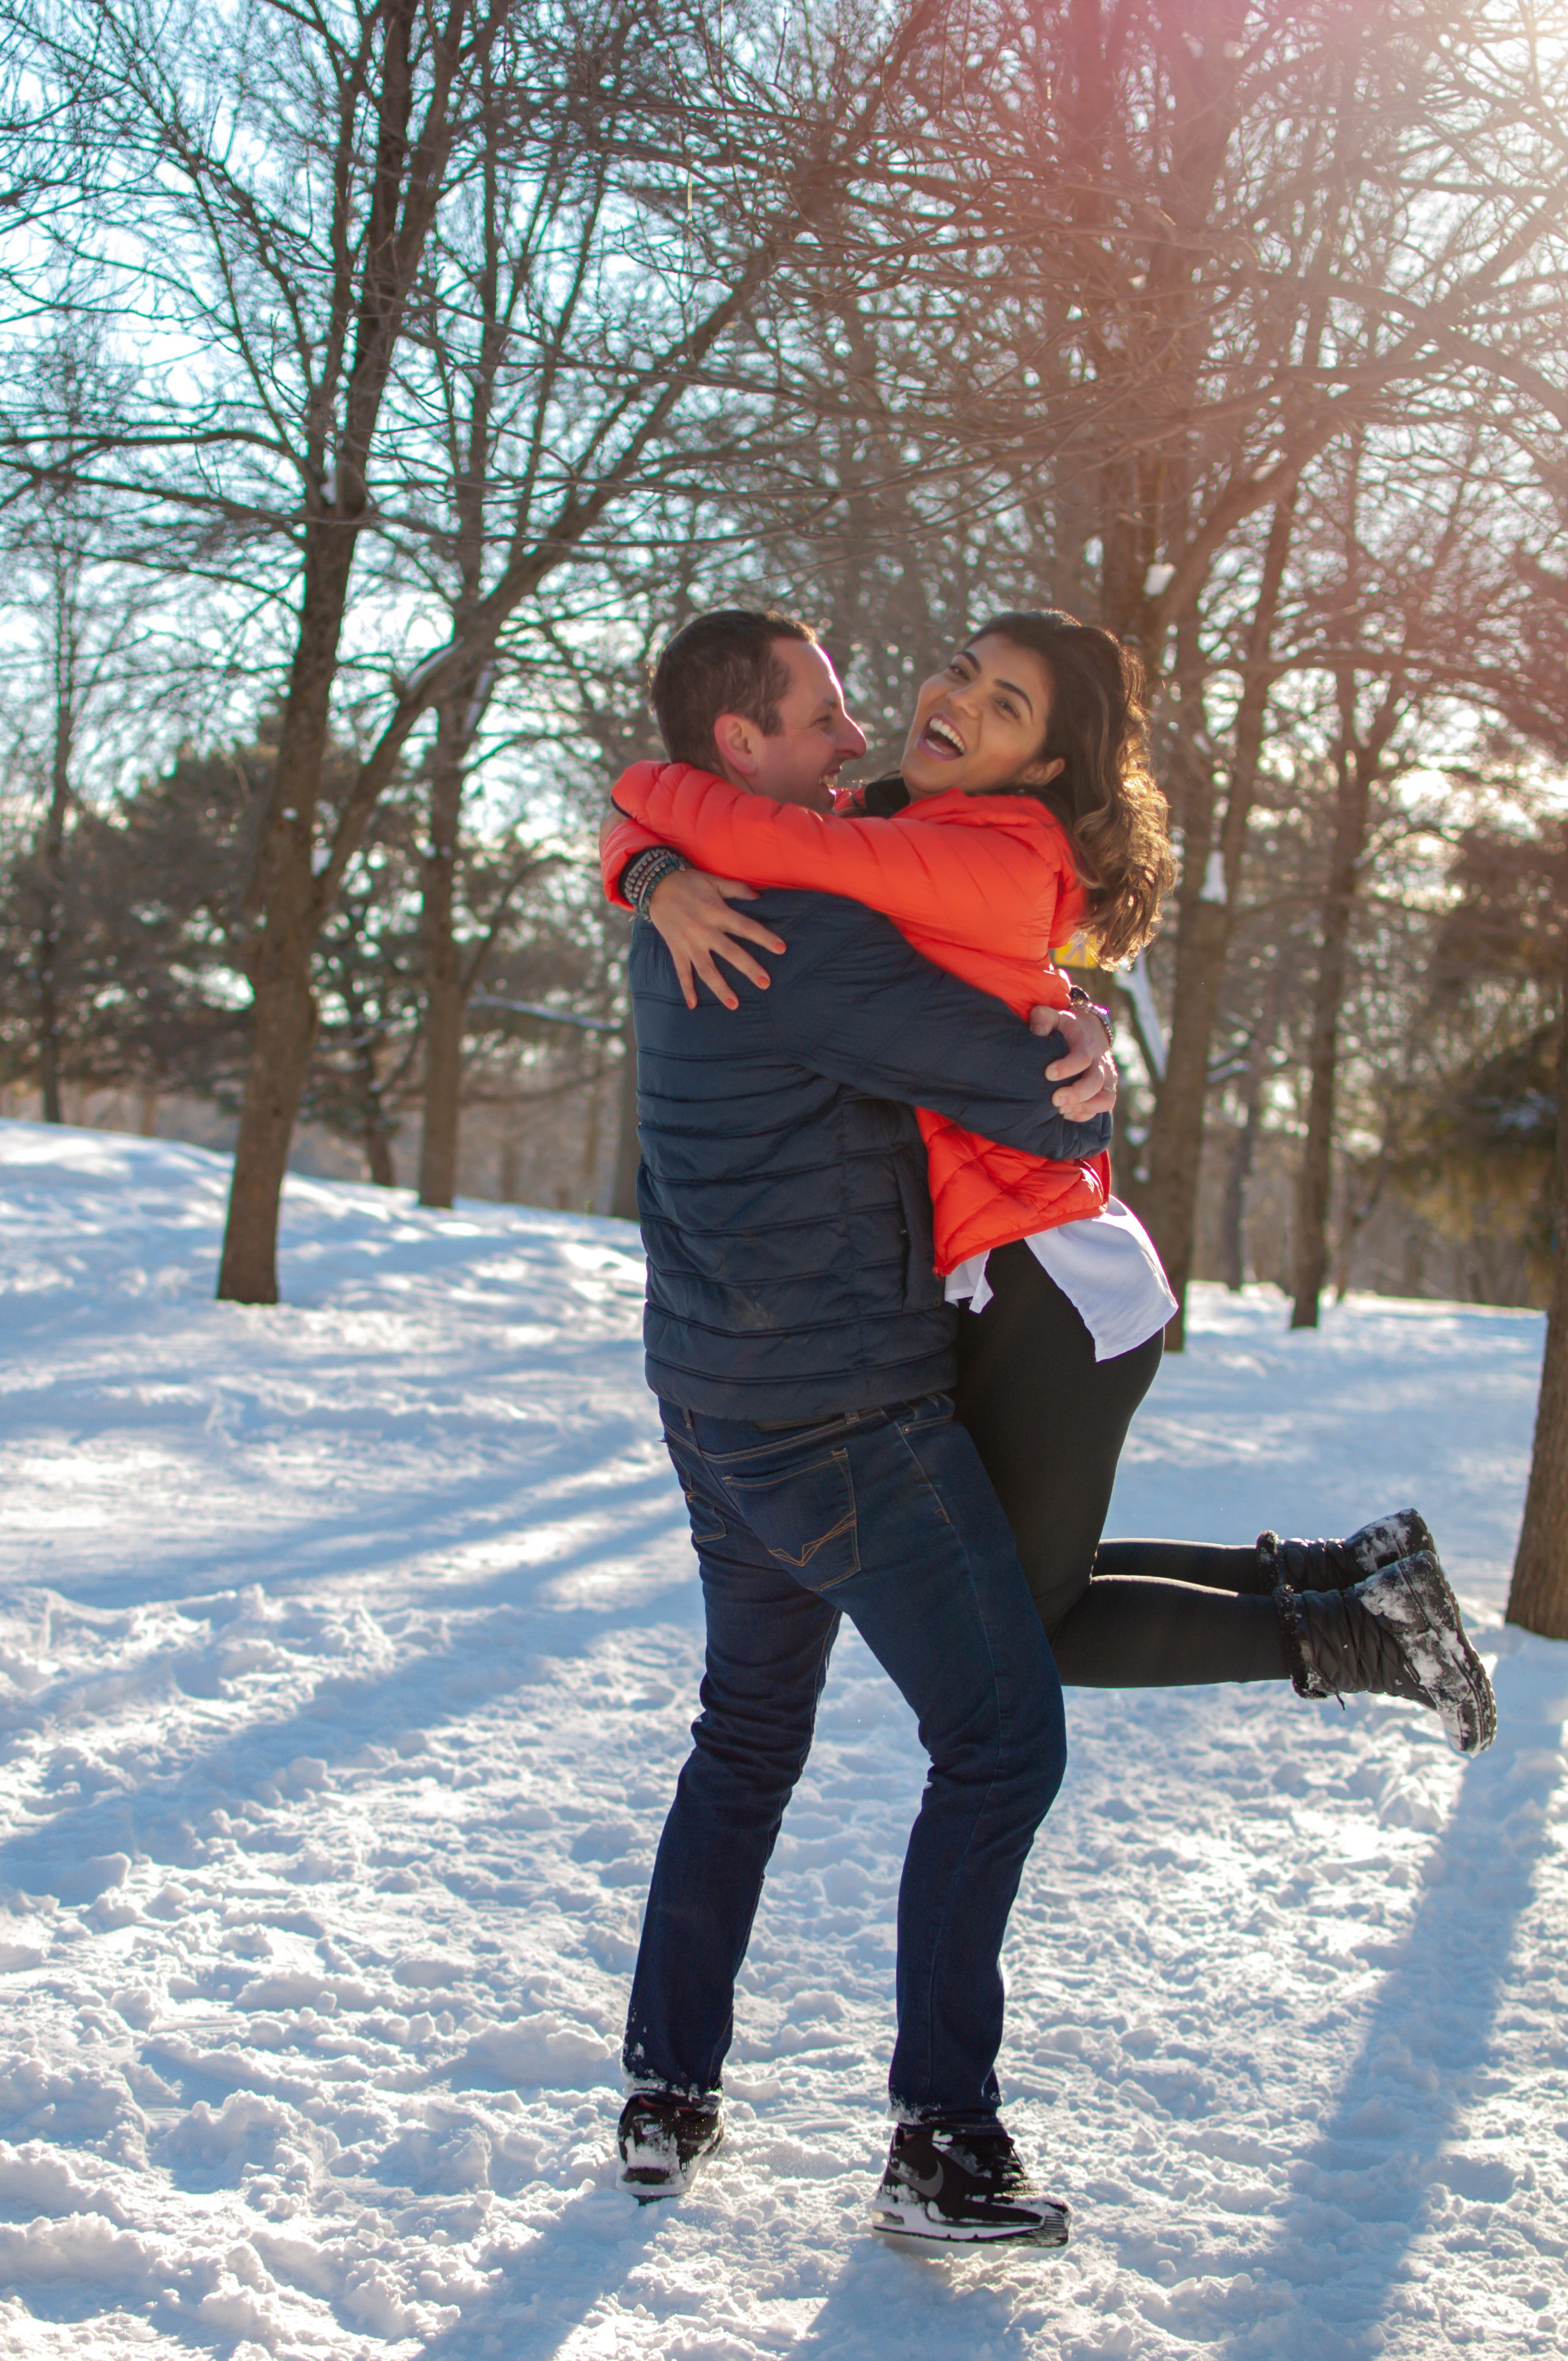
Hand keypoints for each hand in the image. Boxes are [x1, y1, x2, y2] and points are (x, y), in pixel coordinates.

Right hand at [647, 869, 787, 1009]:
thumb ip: (737, 890)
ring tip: (734, 1004)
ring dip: (720, 988)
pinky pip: (682, 972)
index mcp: (717, 912)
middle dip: (748, 968)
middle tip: (765, 983)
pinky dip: (687, 988)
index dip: (764, 937)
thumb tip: (758, 897)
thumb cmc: (688, 881)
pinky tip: (693, 1005)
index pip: (745, 927)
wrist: (655, 885)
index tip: (781, 949)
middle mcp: (704, 930)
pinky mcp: (676, 949)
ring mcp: (689, 942)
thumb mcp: (713, 881)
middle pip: (730, 953)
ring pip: (706, 969)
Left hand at [1030, 1002, 1117, 1119]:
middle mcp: (1099, 1062)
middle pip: (1095, 1082)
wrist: (1092, 1029)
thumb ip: (1044, 1018)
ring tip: (1062, 1110)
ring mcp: (1106, 1077)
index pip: (1082, 1058)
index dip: (1067, 1067)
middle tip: (1055, 1100)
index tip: (1048, 1074)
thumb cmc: (1067, 1026)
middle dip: (1076, 1094)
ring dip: (1084, 1107)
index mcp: (1086, 1044)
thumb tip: (1036, 1030)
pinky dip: (1087, 1113)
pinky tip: (1067, 1113)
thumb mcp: (1056, 1016)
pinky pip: (1104, 1106)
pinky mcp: (1107, 1088)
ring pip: (1105, 1098)